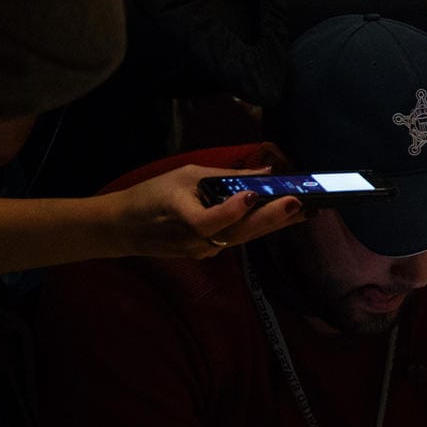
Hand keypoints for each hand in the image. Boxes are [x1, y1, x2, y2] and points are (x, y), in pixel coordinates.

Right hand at [109, 164, 304, 258]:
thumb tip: (265, 172)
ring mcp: (201, 251)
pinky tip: (280, 219)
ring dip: (272, 225)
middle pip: (237, 233)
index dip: (232, 210)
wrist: (124, 227)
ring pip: (242, 239)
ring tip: (301, 212)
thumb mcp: (184, 176)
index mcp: (181, 218)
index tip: (252, 195)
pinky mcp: (206, 254)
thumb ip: (224, 176)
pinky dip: (258, 228)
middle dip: (270, 219)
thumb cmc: (152, 195)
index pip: (209, 220)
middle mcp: (194, 241)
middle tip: (297, 204)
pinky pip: (236, 240)